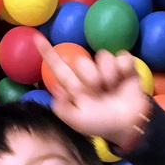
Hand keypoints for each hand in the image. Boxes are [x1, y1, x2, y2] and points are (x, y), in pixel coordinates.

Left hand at [34, 33, 150, 150]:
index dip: (48, 53)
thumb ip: (63, 109)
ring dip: (109, 74)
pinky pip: (122, 56)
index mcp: (76, 86)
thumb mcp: (78, 122)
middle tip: (99, 92)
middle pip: (82, 61)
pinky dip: (124, 68)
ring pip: (103, 56)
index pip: (59, 67)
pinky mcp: (125, 67)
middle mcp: (89, 75)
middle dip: (90, 77)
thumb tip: (56, 89)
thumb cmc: (101, 125)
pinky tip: (124, 80)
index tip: (36, 38)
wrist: (127, 126)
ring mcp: (107, 69)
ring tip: (113, 88)